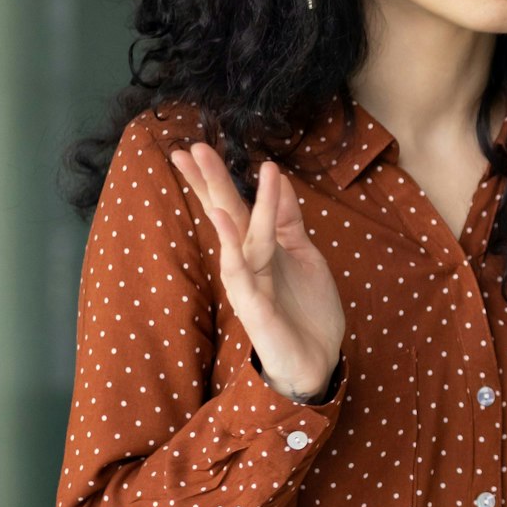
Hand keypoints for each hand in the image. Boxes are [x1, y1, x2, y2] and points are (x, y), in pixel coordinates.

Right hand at [168, 143, 345, 399]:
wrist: (318, 359)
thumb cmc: (306, 309)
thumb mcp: (304, 254)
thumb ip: (288, 221)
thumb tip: (277, 179)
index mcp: (258, 248)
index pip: (233, 206)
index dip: (215, 179)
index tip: (195, 147)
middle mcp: (247, 261)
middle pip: (225, 214)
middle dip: (208, 181)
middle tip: (188, 147)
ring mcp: (248, 283)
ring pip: (235, 235)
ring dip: (223, 199)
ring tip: (207, 165)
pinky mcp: (254, 307)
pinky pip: (240, 272)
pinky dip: (232, 247)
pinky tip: (224, 222)